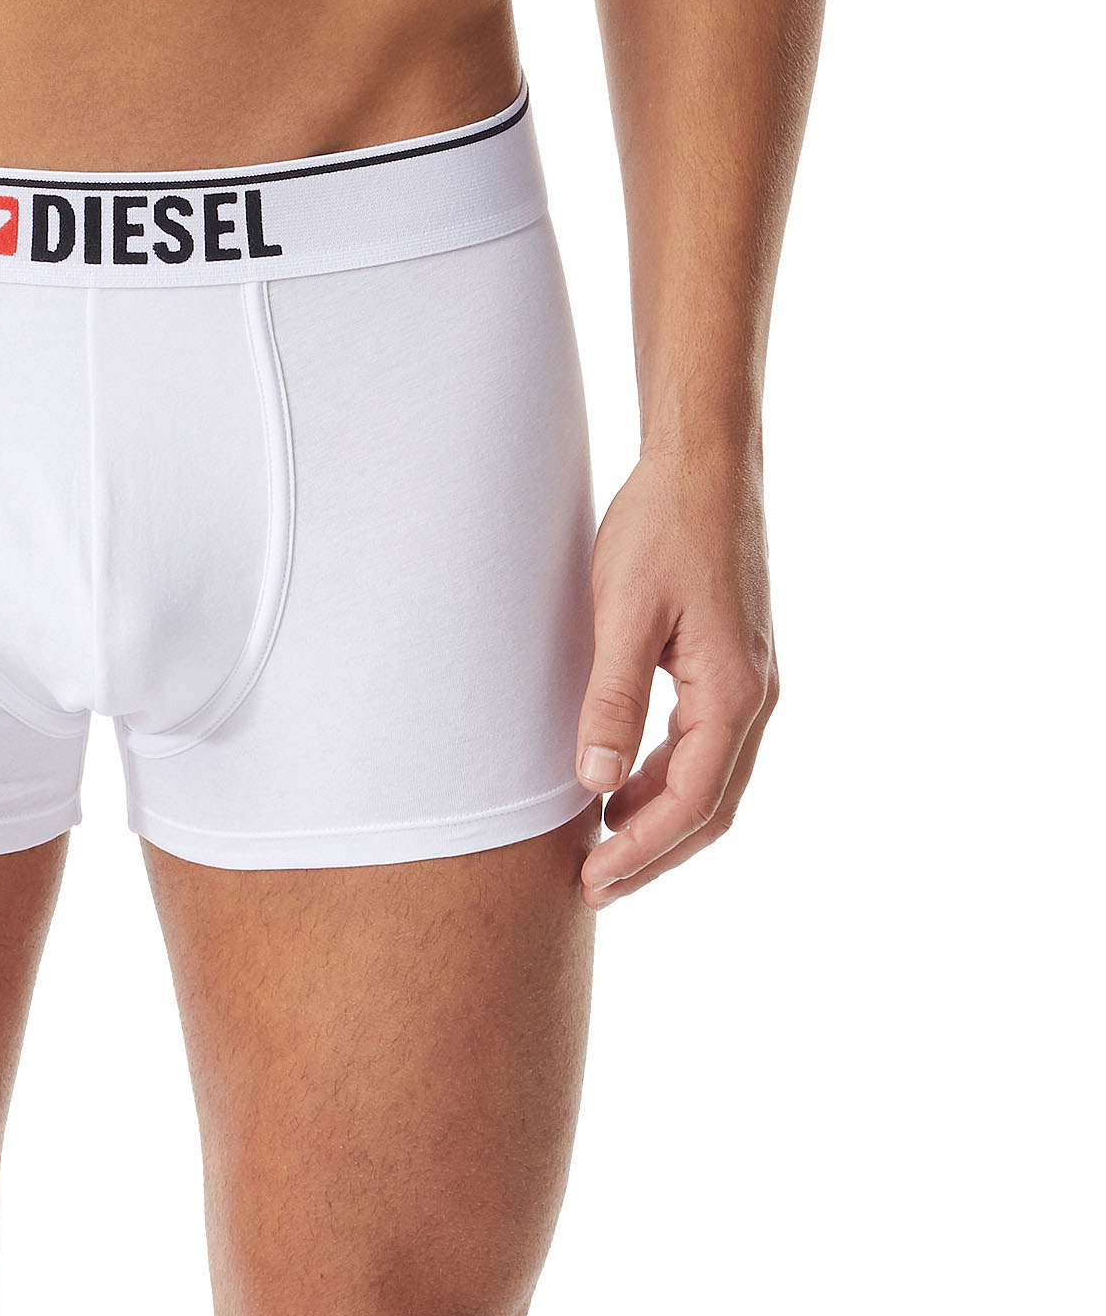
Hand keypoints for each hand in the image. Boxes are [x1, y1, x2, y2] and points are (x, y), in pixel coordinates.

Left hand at [574, 444, 776, 906]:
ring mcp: (751, 680)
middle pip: (711, 806)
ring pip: (712, 778)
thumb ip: (613, 699)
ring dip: (661, 817)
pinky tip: (624, 779)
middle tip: (594, 886)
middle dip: (654, 852)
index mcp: (734, 693)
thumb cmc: (663, 526)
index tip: (594, 882)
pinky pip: (707, 743)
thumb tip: (598, 783)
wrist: (703, 464)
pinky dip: (669, 775)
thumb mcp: (624, 612)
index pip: (692, 803)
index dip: (643, 850)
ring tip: (601, 843)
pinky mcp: (734, 662)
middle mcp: (756, 697)